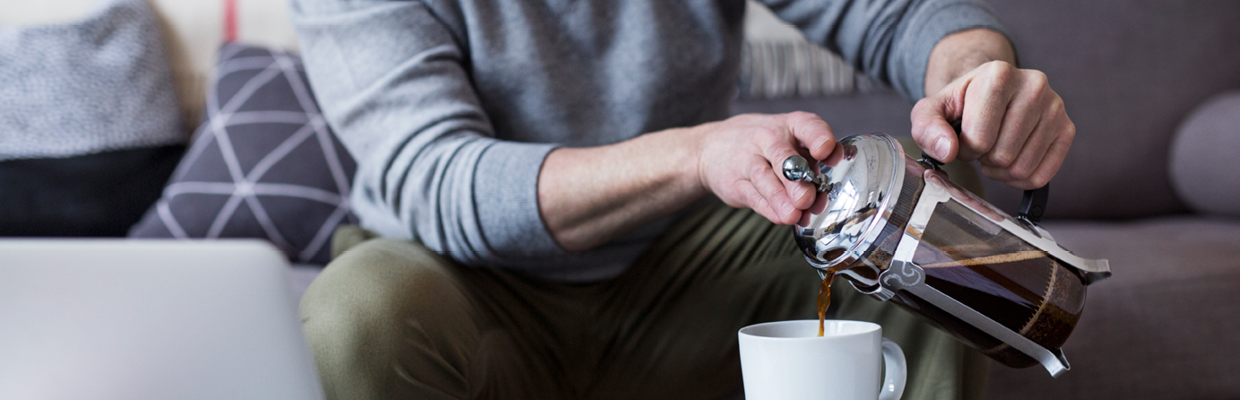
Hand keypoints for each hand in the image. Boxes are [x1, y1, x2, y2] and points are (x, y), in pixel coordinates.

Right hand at [693, 112, 835, 224]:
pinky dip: (768, 209)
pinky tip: (780, 217)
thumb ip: (809, 166)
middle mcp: (768, 138)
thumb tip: (821, 197)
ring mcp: (748, 159)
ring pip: (765, 178)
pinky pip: (753, 196)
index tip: (826, 151)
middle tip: (807, 198)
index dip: (819, 137)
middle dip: (796, 179)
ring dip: (780, 198)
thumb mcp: (789, 143)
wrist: (711, 147)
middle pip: (782, 156)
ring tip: (793, 215)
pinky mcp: (734, 183)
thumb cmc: (763, 145)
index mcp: (790, 125)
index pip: (807, 126)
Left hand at [911, 60, 1074, 189]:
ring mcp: (1055, 107)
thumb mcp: (931, 111)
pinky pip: (1042, 176)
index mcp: (999, 74)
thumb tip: (947, 151)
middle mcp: (1034, 85)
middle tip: (980, 143)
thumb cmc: (961, 103)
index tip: (963, 136)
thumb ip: (927, 128)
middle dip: (982, 158)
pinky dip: (1019, 179)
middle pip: (1002, 155)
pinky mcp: (1067, 129)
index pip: (979, 139)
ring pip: (1021, 168)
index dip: (964, 148)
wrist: (990, 92)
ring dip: (999, 170)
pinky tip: (1011, 160)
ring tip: (994, 149)